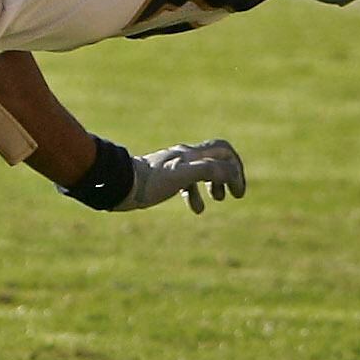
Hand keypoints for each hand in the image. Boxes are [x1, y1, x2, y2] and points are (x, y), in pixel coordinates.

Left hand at [118, 139, 245, 213]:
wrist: (122, 184)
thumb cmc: (152, 181)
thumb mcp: (183, 175)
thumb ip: (209, 170)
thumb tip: (232, 173)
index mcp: (192, 153)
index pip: (223, 150)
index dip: (236, 167)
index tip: (237, 190)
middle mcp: (185, 156)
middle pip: (216, 158)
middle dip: (229, 175)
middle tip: (235, 194)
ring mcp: (175, 167)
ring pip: (203, 171)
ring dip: (215, 184)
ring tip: (216, 199)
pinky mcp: (165, 179)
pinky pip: (187, 183)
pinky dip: (196, 194)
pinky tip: (196, 209)